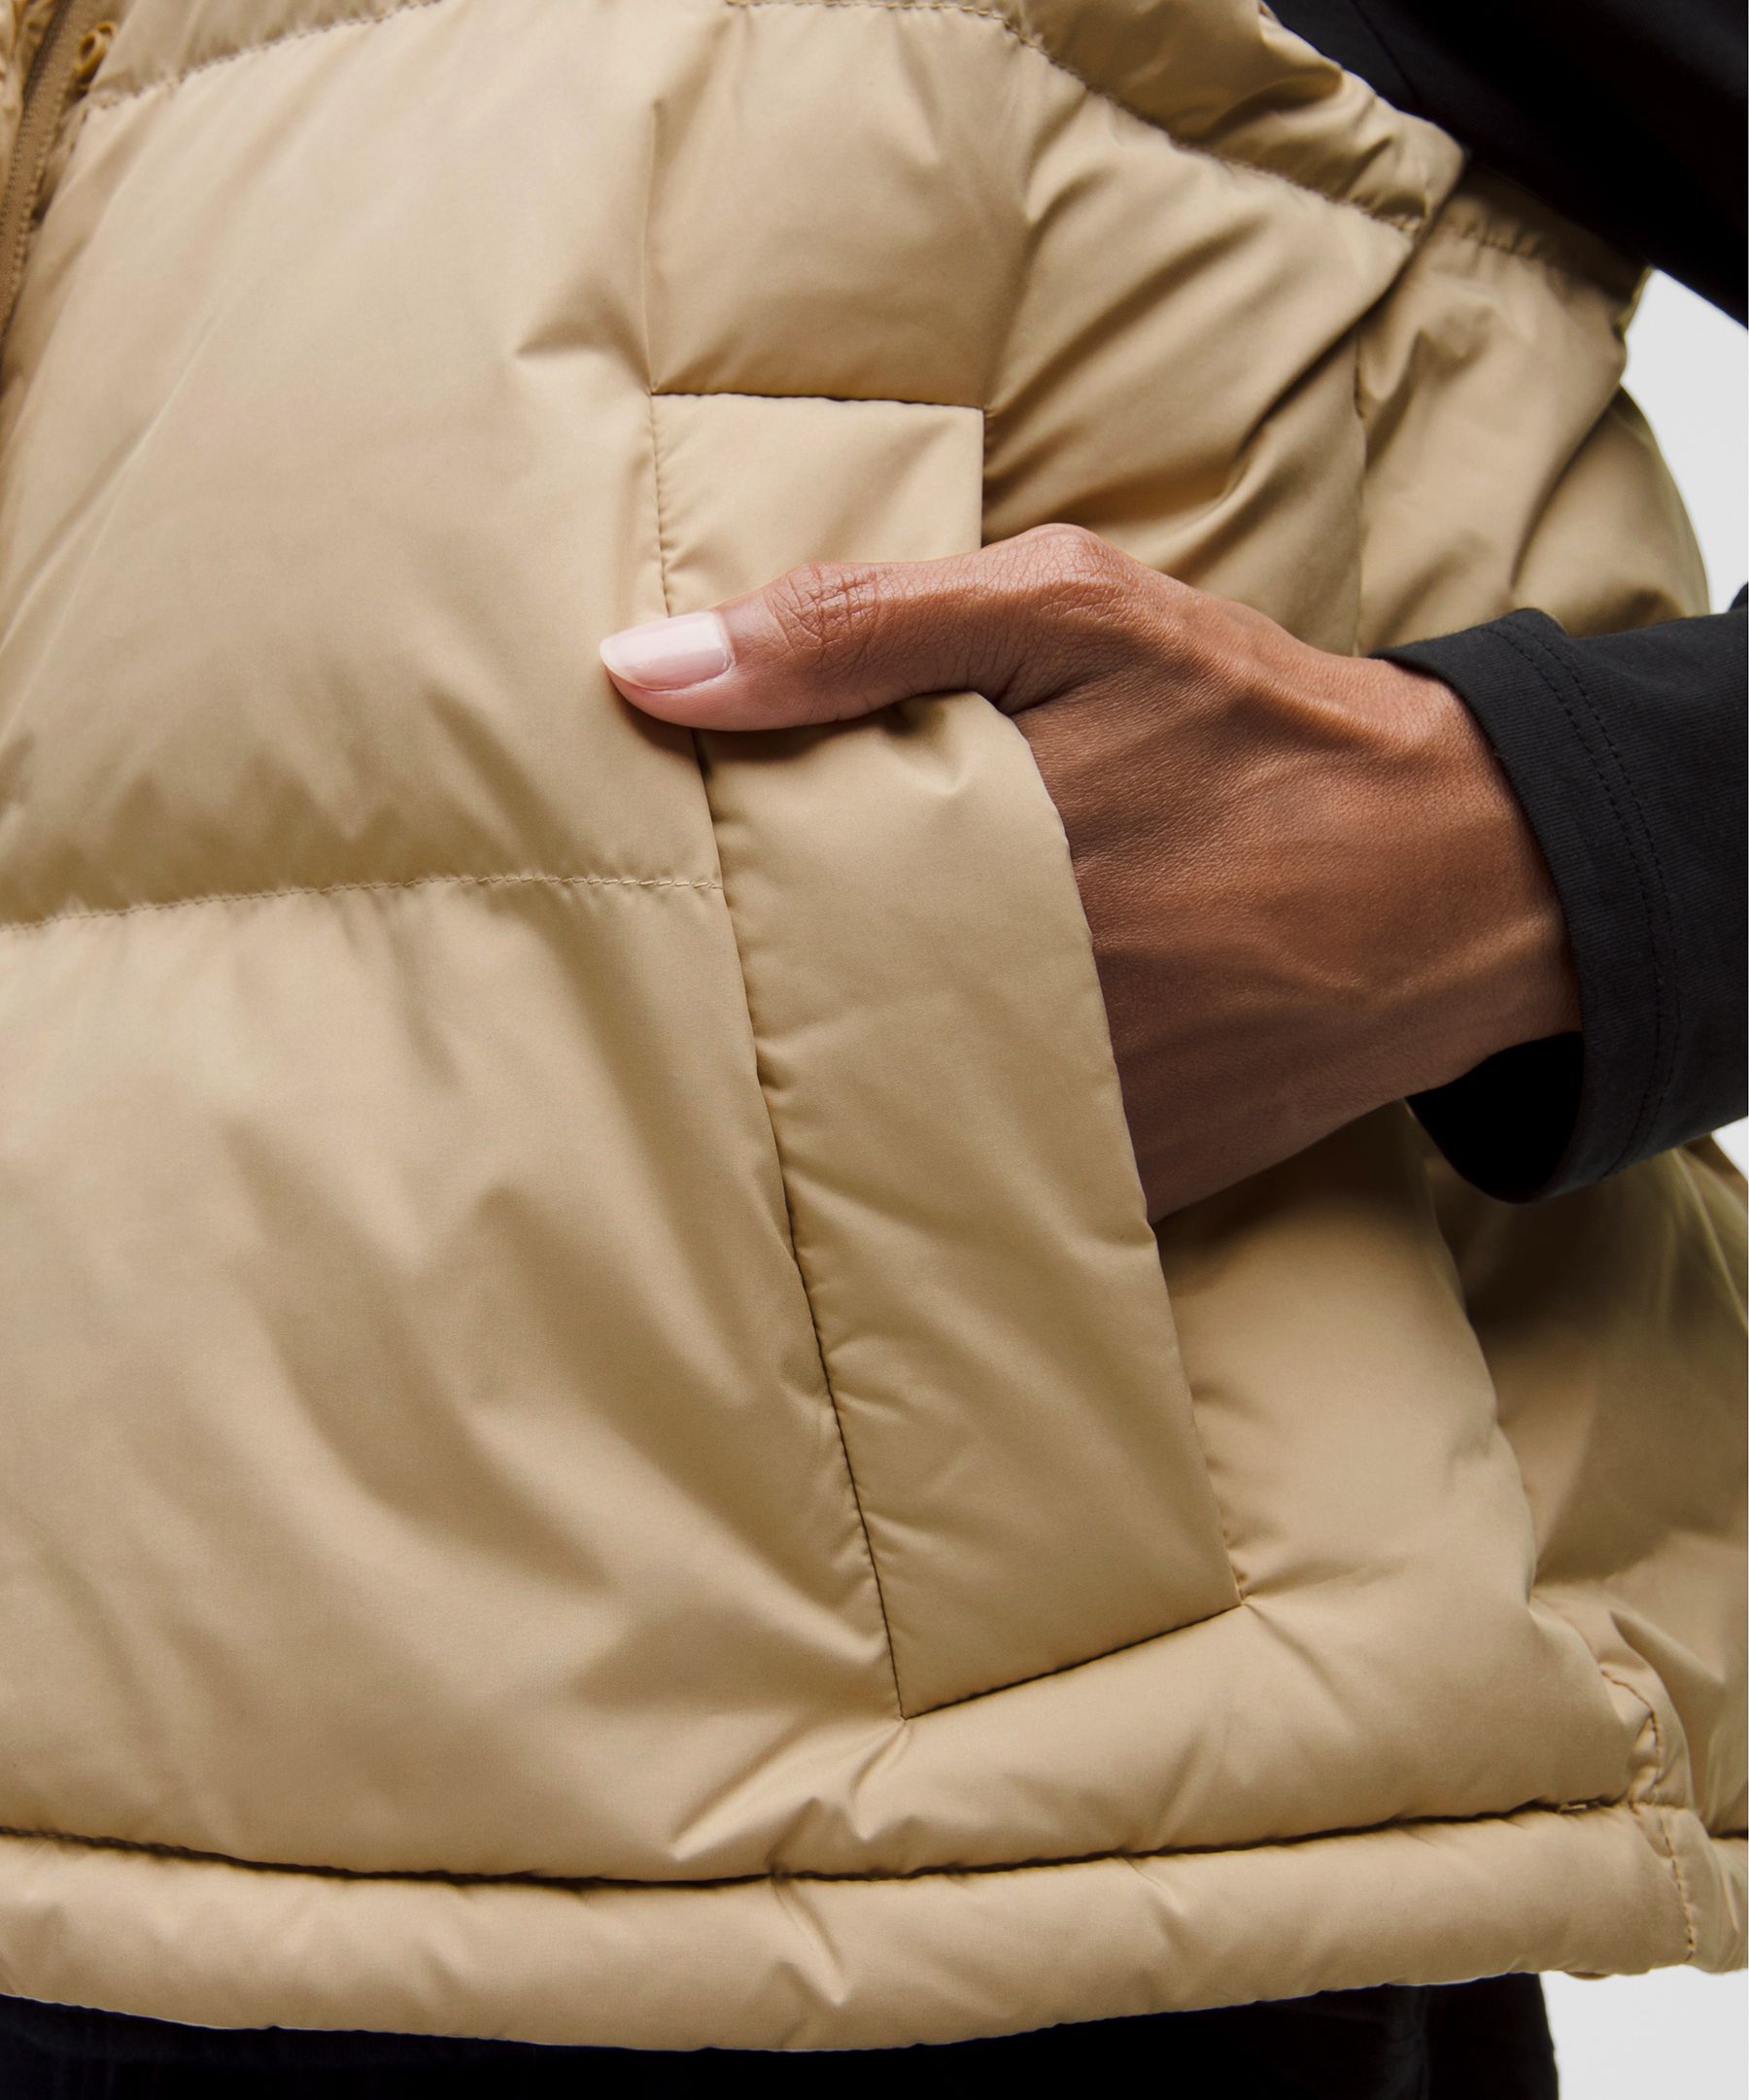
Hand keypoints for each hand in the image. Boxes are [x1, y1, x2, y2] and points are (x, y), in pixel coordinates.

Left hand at [601, 526, 1578, 1217]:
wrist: (1458, 880)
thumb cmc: (1260, 726)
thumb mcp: (1081, 614)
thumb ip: (863, 628)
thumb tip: (644, 673)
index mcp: (984, 852)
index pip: (765, 894)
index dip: (688, 895)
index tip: (623, 882)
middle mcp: (1016, 1000)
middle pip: (802, 1021)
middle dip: (737, 996)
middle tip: (659, 976)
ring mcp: (1074, 1108)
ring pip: (876, 1117)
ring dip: (818, 1084)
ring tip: (757, 1048)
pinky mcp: (1125, 1179)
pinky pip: (979, 1182)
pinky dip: (929, 1146)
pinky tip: (893, 1107)